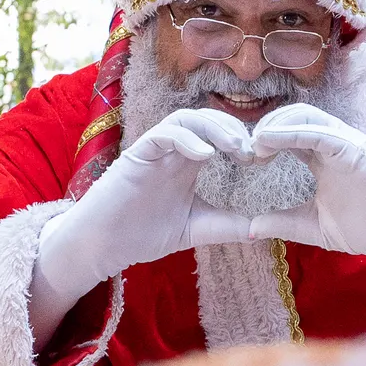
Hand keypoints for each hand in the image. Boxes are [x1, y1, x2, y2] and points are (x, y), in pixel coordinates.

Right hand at [36, 108, 254, 300]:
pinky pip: (163, 134)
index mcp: (187, 163)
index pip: (217, 134)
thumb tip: (262, 230)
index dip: (241, 139)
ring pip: (185, 119)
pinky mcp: (137, 155)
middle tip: (251, 150)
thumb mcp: (195, 229)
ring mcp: (154, 150)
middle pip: (205, 119)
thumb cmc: (142, 234)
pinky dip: (186, 138)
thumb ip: (226, 225)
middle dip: (231, 128)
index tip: (261, 159)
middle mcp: (172, 151)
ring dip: (213, 126)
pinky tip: (205, 155)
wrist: (102, 246)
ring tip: (234, 145)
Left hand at [249, 103, 365, 284]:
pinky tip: (268, 142)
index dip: (265, 139)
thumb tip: (248, 229)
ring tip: (255, 145)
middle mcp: (334, 142)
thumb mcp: (315, 226)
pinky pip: (318, 131)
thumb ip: (283, 222)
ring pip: (304, 115)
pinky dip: (290, 132)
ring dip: (275, 125)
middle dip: (266, 126)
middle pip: (293, 116)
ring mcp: (345, 141)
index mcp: (324, 156)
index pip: (289, 133)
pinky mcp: (353, 147)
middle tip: (246, 151)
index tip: (246, 159)